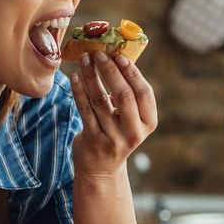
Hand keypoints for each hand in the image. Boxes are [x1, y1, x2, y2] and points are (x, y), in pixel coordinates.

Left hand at [69, 50, 157, 179]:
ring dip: (91, 77)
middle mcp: (134, 132)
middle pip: (124, 95)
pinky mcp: (93, 141)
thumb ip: (128, 95)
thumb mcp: (130, 119)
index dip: (132, 73)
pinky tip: (74, 77)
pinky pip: (84, 110)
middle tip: (99, 54)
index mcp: (148, 123)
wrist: (101, 169)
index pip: (144, 93)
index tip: (119, 56)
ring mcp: (113, 138)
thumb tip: (115, 58)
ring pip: (100, 101)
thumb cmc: (116, 134)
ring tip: (84, 60)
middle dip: (110, 72)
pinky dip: (79, 91)